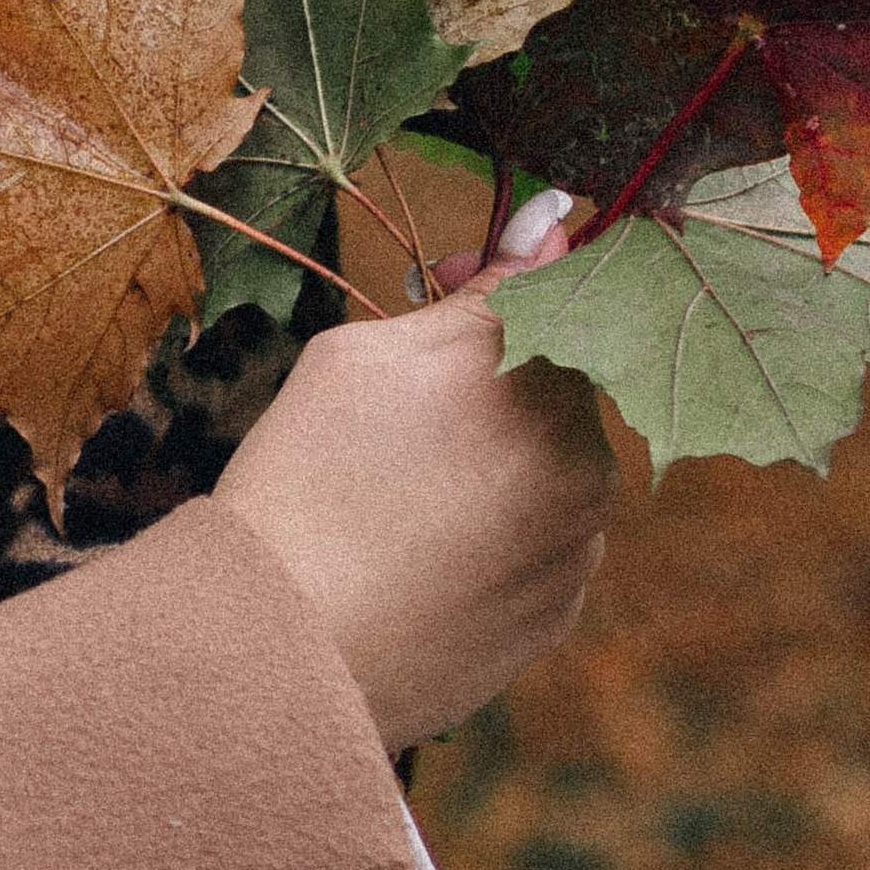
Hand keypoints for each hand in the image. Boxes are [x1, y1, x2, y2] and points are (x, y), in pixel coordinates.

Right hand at [208, 195, 618, 753]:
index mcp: (540, 378)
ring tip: (392, 485)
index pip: (563, 287)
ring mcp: (579, 546)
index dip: (503, 277)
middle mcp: (586, 459)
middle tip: (398, 392)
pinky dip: (494, 529)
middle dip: (492, 367)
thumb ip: (483, 290)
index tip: (447, 279)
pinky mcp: (559, 614)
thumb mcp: (366, 355)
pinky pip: (541, 541)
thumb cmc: (304, 480)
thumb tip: (560, 219)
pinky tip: (413, 543)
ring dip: (496, 452)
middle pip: (558, 379)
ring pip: (551, 463)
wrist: (283, 650)